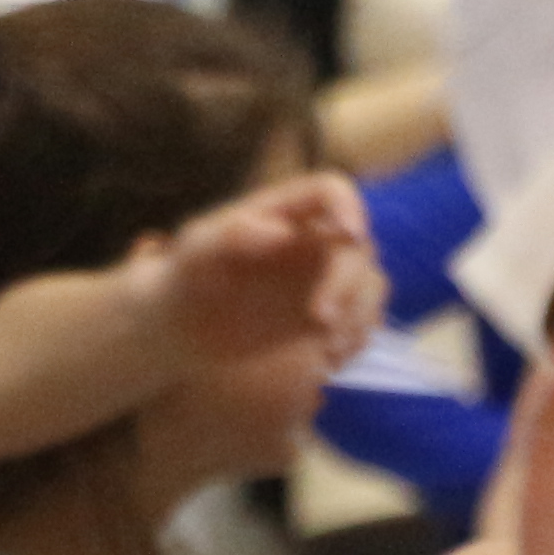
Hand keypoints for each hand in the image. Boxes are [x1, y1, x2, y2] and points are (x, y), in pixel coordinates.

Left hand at [143, 171, 381, 368]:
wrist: (183, 331)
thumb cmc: (184, 281)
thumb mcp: (195, 256)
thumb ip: (230, 236)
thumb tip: (281, 232)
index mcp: (284, 212)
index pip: (331, 191)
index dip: (349, 206)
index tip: (351, 234)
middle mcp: (313, 241)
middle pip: (359, 246)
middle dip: (348, 284)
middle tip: (321, 321)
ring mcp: (325, 280)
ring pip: (370, 286)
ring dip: (359, 318)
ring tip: (325, 351)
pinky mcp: (330, 317)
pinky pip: (363, 323)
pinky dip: (354, 342)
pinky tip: (325, 363)